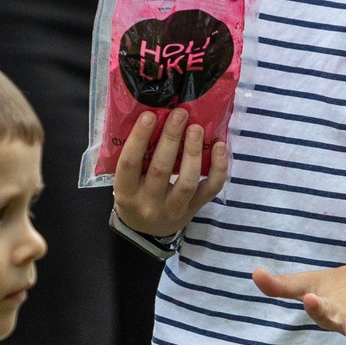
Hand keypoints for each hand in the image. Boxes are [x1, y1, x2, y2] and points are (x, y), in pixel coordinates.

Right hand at [111, 109, 230, 237]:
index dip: (139, 139)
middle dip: (171, 139)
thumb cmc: (135, 194)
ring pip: (187, 182)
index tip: (150, 115)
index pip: (129, 165)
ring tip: (196, 128)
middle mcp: (149, 204)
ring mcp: (174, 210)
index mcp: (126, 194)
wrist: (148, 230)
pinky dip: (218, 167)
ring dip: (193, 152)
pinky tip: (219, 146)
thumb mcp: (126, 181)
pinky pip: (210, 188)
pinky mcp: (195, 209)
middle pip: (160, 171)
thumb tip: (151, 115)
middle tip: (179, 114)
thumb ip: (134, 157)